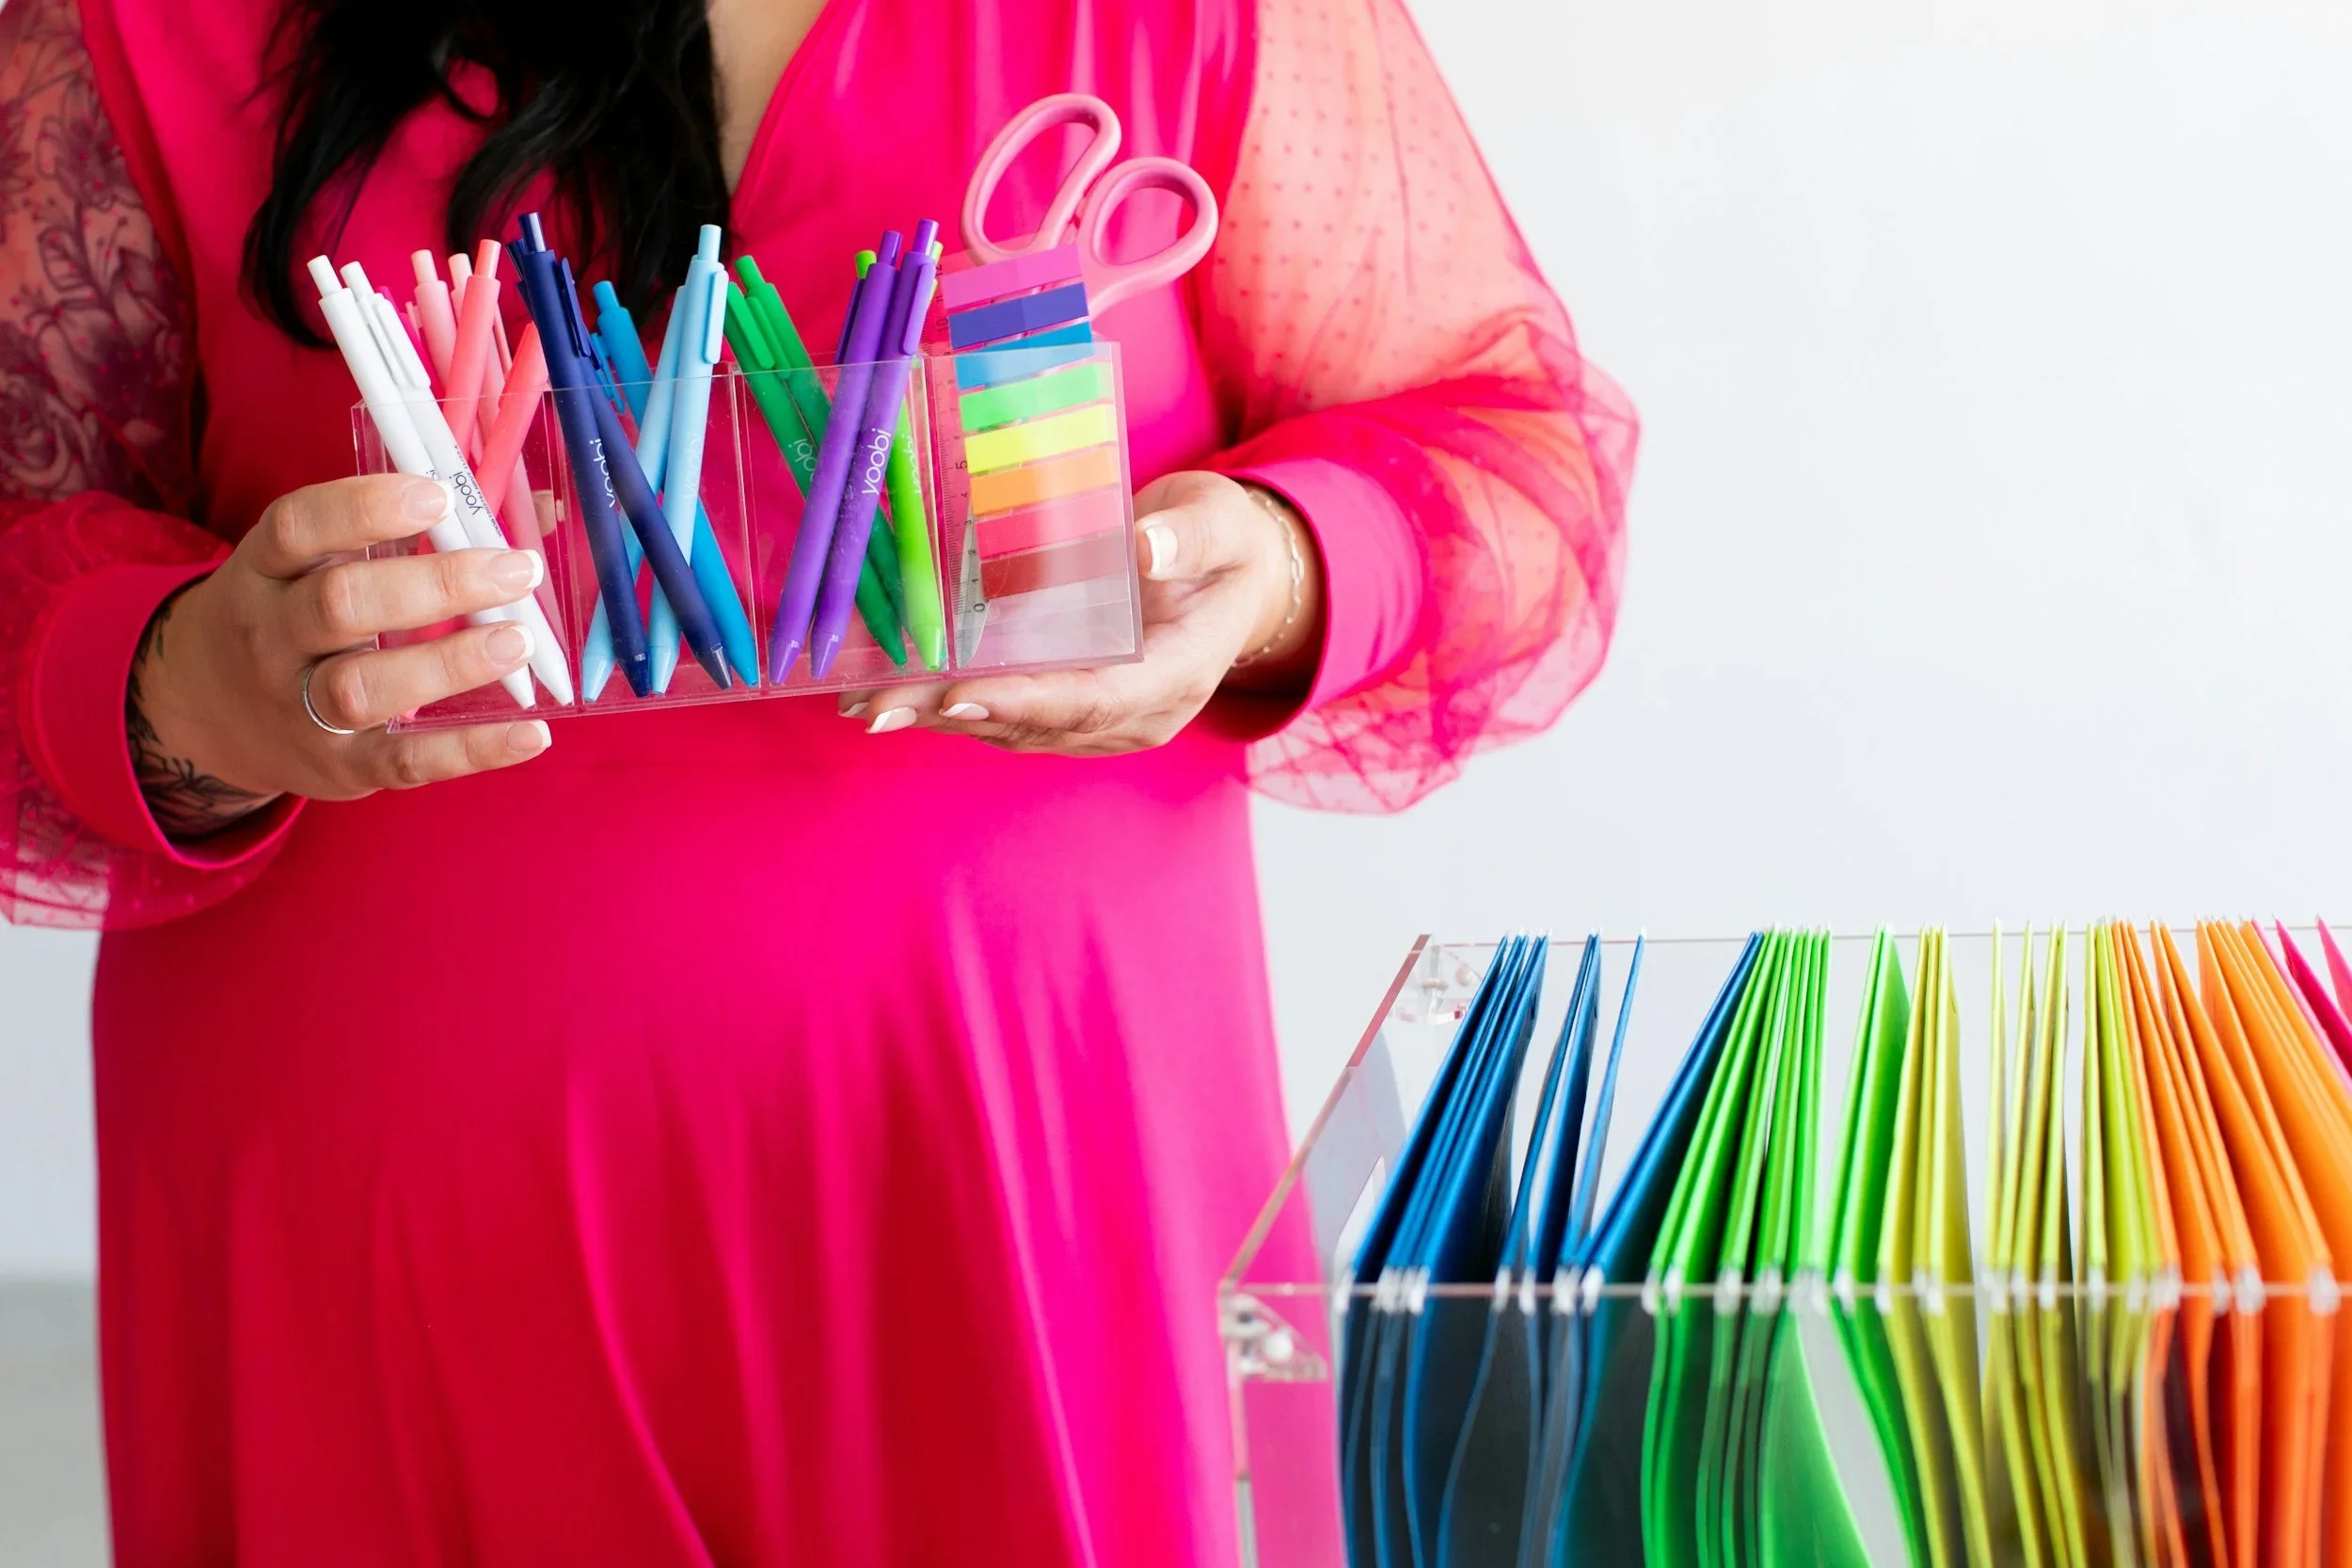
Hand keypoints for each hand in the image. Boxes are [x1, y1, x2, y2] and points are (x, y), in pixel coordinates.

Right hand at [128, 474, 554, 837]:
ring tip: (518, 641)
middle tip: (515, 569)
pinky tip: (530, 733)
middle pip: (340, 605)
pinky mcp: (340, 766)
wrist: (209, 714)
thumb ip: (405, 532)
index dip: (365, 508)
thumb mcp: (314, 564)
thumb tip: (541, 508)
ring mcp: (299, 708)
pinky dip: (471, 751)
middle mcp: (272, 637)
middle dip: (435, 583)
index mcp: (265, 570)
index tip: (437, 496)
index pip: (298, 527)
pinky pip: (403, 761)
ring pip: (363, 687)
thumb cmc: (295, 616)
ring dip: (449, 663)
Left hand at [835, 471, 1321, 754]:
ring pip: (1014, 726)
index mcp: (1177, 674)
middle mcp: (1137, 714)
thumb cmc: (1221, 542)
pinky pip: (1009, 712)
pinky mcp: (1072, 709)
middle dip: (955, 714)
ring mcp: (1104, 721)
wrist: (1229, 574)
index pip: (1096, 699)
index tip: (960, 694)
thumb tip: (1146, 547)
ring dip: (938, 715)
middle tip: (879, 706)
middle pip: (1039, 723)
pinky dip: (950, 701)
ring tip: (866, 700)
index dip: (1027, 700)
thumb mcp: (1218, 522)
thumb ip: (1188, 536)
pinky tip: (895, 688)